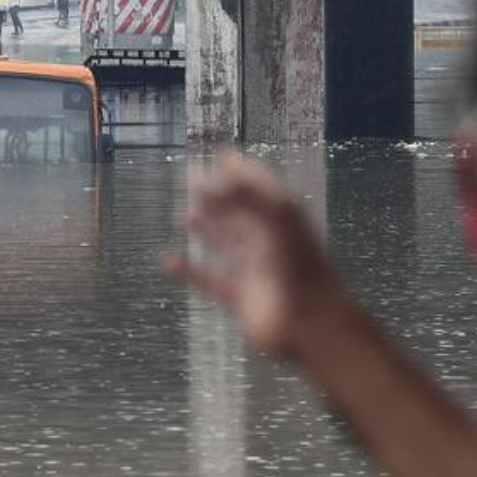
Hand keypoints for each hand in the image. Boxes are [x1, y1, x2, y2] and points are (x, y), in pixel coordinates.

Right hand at [164, 154, 352, 355]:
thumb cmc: (297, 263)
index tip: (219, 155)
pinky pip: (207, 278)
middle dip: (216, 196)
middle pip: (238, 212)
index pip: (259, 186)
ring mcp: (252, 268)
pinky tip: (167, 260)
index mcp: (281, 217)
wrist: (310, 321)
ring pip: (223, 243)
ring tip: (181, 216)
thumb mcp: (276, 216)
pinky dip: (187, 271)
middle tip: (189, 180)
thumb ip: (242, 194)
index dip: (241, 171)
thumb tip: (209, 176)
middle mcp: (267, 239)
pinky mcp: (237, 296)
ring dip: (204, 229)